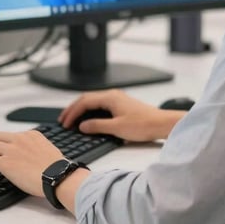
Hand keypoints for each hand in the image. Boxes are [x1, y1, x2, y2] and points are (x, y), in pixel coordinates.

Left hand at [0, 130, 63, 197]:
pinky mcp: (5, 163)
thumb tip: (35, 156)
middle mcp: (20, 139)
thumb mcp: (49, 151)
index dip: (3, 144)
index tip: (0, 150)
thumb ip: (39, 149)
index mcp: (32, 135)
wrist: (58, 176)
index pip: (12, 136)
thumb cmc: (58, 169)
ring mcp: (11, 150)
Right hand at [59, 89, 181, 142]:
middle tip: (63, 120)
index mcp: (110, 97)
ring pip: (93, 101)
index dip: (72, 113)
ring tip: (71, 119)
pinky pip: (100, 105)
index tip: (65, 123)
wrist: (161, 124)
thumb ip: (97, 126)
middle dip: (73, 109)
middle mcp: (112, 95)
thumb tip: (82, 126)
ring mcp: (117, 99)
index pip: (84, 102)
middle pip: (86, 99)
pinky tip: (88, 118)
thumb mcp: (116, 128)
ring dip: (81, 109)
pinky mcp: (121, 105)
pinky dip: (90, 111)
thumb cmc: (143, 125)